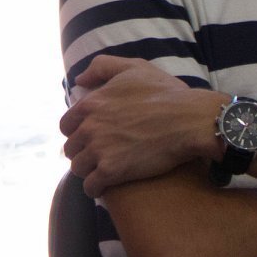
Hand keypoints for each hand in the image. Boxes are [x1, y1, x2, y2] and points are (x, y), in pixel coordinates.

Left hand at [59, 57, 223, 196]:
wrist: (189, 120)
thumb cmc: (165, 93)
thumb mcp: (133, 67)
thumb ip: (102, 67)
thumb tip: (80, 80)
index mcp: (91, 104)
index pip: (66, 125)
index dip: (75, 132)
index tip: (87, 138)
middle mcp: (89, 127)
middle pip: (71, 148)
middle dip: (81, 152)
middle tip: (95, 157)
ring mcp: (99, 149)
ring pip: (78, 167)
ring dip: (87, 171)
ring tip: (99, 173)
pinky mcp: (112, 171)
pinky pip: (91, 186)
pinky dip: (95, 188)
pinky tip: (102, 188)